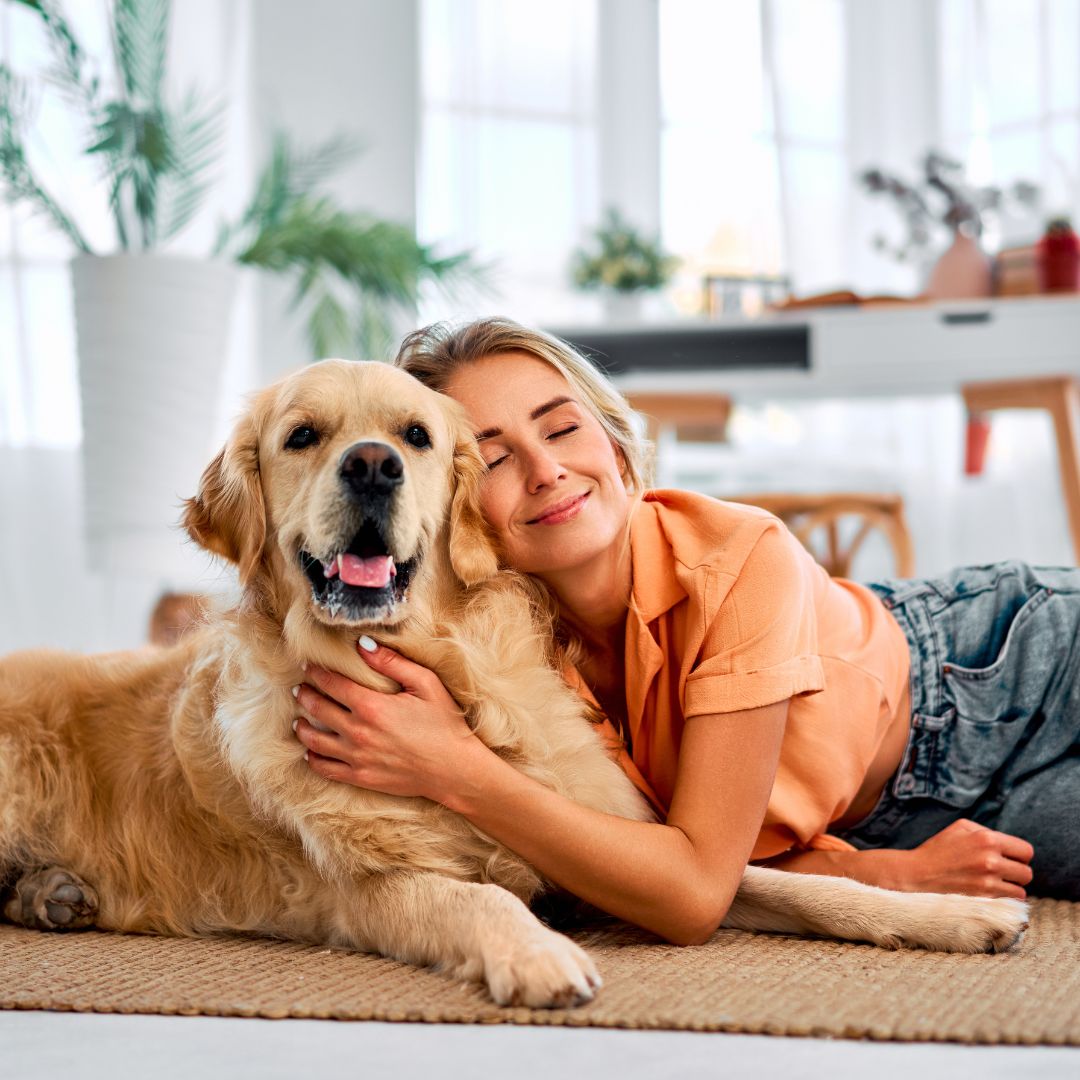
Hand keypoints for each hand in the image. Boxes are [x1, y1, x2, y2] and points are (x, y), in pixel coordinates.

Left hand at [292, 640, 482, 800]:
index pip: (333, 684)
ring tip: (298, 720)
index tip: (307, 665)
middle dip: (305, 696)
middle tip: (299, 689)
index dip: (317, 673)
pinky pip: (326, 768)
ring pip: (315, 741)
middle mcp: (358, 732)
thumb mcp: (426, 684)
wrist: (454, 769)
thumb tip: (362, 644)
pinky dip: (313, 758)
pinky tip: (310, 751)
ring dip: (302, 727)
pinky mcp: (361, 777)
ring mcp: (357, 757)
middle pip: (318, 709)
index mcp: (372, 706)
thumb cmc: (444, 723)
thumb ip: (392, 662)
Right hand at [896, 818, 1034, 898]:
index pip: (1026, 851)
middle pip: (1027, 873)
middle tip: (1001, 872)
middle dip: (1016, 873)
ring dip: (1010, 888)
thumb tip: (1009, 843)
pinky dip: (1003, 899)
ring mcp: (988, 882)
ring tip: (994, 883)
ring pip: (1021, 891)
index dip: (1019, 855)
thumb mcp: (960, 828)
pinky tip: (988, 892)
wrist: (917, 874)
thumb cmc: (939, 849)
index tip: (1009, 858)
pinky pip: (1009, 902)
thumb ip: (987, 831)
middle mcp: (991, 860)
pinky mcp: (984, 899)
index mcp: (987, 839)